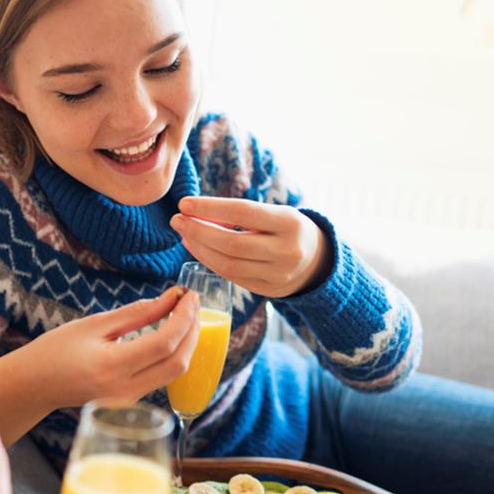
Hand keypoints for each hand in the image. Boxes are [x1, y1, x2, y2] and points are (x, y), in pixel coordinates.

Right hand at [27, 287, 200, 409]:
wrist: (35, 386)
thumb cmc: (57, 350)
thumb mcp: (95, 324)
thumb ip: (137, 313)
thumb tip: (171, 298)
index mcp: (112, 367)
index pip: (165, 342)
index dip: (184, 317)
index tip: (190, 295)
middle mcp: (125, 390)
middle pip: (178, 362)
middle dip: (193, 331)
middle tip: (193, 304)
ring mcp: (129, 401)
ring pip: (174, 373)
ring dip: (185, 343)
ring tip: (184, 315)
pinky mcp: (131, 402)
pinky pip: (162, 378)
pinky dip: (173, 355)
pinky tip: (171, 335)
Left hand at [171, 196, 331, 298]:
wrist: (316, 261)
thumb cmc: (286, 229)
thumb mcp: (275, 213)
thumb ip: (241, 214)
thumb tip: (195, 211)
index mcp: (289, 222)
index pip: (243, 212)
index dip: (211, 208)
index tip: (185, 203)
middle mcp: (286, 250)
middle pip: (232, 243)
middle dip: (199, 231)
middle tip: (178, 219)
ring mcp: (278, 275)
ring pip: (228, 263)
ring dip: (200, 248)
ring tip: (184, 233)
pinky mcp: (267, 290)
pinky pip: (231, 276)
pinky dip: (209, 261)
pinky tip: (196, 248)